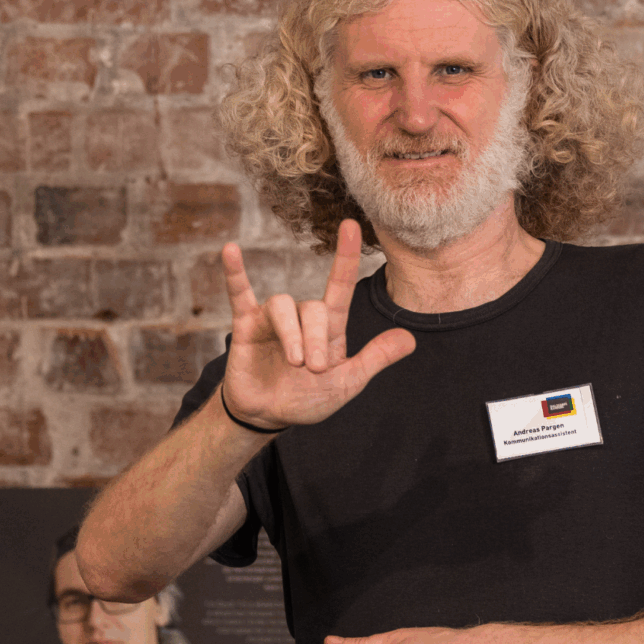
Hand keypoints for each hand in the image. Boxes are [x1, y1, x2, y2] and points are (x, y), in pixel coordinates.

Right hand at [215, 220, 415, 431]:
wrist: (268, 415)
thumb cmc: (307, 398)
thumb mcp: (347, 383)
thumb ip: (375, 359)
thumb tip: (411, 339)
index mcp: (329, 328)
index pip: (340, 286)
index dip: (346, 257)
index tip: (350, 227)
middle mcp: (302, 317)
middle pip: (313, 309)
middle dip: (315, 340)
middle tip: (313, 370)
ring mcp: (273, 319)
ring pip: (283, 305)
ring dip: (291, 334)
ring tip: (293, 363)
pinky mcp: (246, 325)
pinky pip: (240, 293)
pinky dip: (235, 273)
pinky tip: (231, 250)